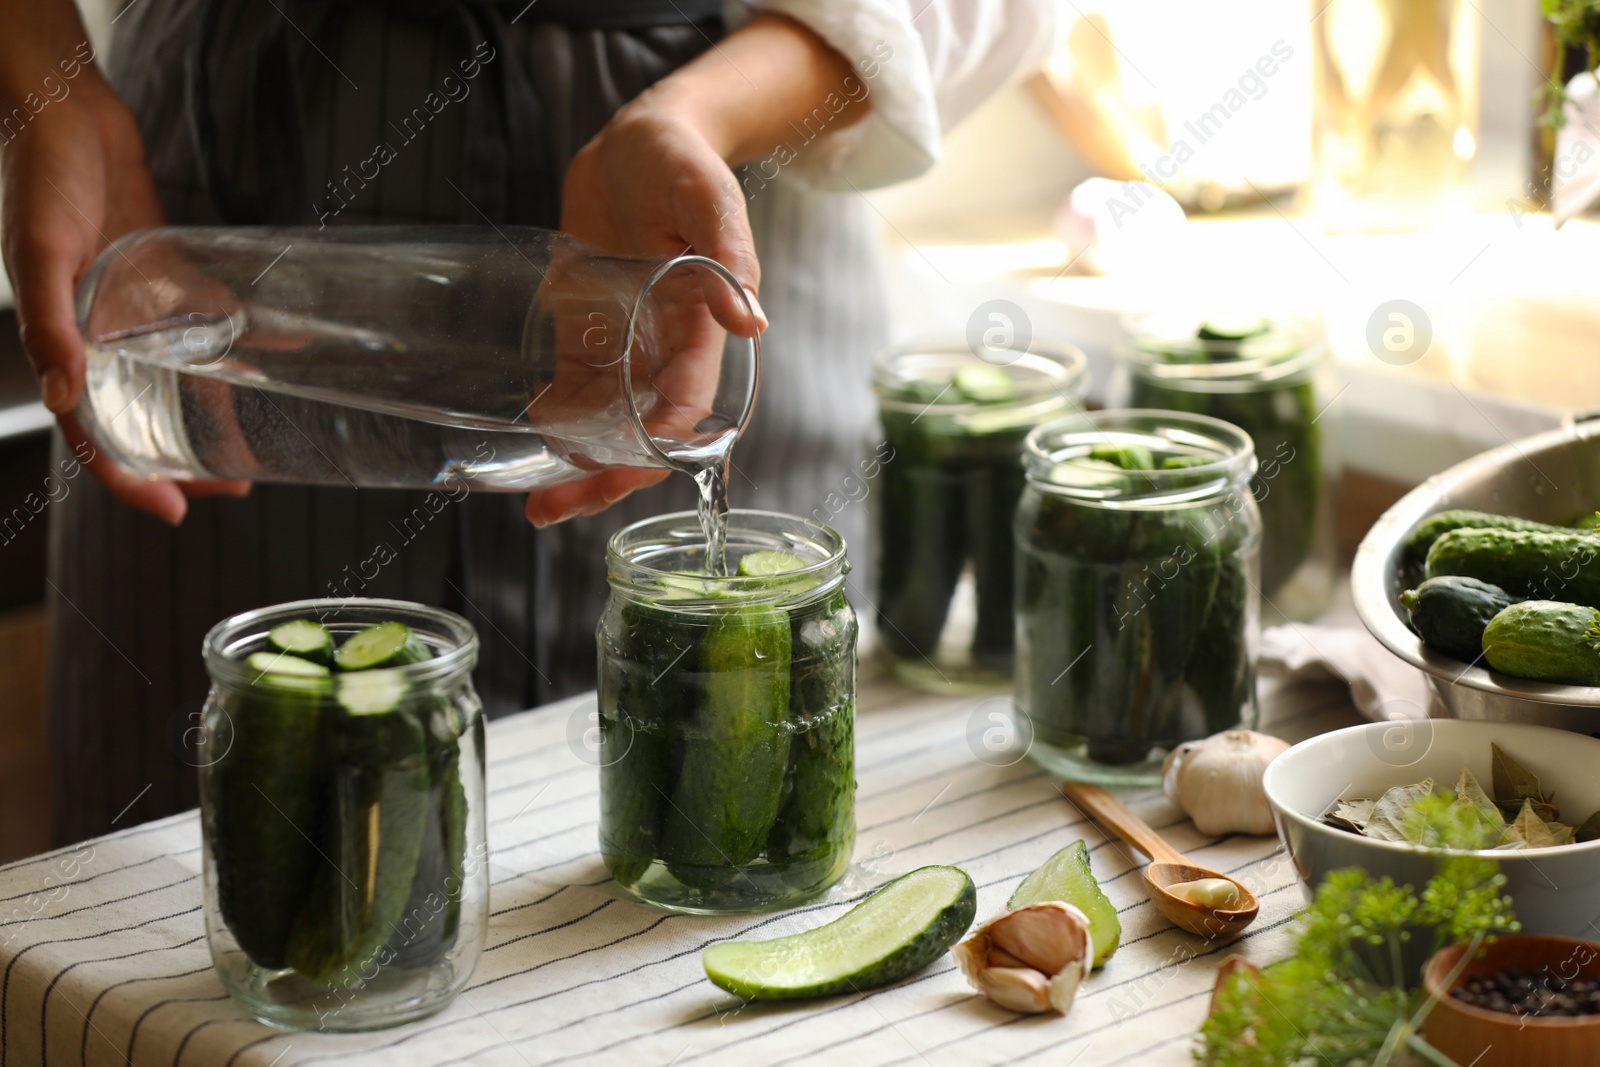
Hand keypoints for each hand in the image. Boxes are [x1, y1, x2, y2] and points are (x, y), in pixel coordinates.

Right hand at [1, 75, 247, 522]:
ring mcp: (134, 312)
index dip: (130, 479)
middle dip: (183, 460)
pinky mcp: (165, 277)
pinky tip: (280, 353)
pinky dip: (240, 342)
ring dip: (210, 418)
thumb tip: (65, 396)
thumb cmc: (41, 178)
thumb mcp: (41, 251)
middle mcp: (98, 338)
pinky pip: (206, 322)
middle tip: (235, 487)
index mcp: (62, 345)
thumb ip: (49, 322)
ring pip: (175, 382)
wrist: (66, 112)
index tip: (176, 511)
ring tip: (255, 446)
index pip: (94, 435)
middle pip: (142, 419)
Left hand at [528, 14, 862, 526]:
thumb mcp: (706, 195)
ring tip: (536, 506)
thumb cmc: (681, 161)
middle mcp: (665, 348)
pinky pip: (575, 390)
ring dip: (577, 466)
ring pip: (607, 424)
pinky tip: (530, 440)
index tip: (620, 471)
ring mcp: (626, 344)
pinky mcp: (589, 331)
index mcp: (701, 325)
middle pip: (643, 433)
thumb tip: (750, 321)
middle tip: (554, 510)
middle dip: (607, 477)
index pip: (685, 403)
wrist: (638, 141)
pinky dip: (557, 421)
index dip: (656, 443)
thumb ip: (729, 253)